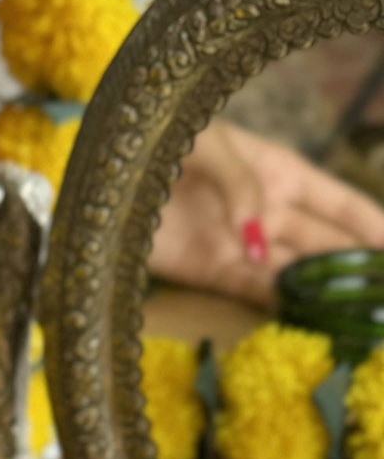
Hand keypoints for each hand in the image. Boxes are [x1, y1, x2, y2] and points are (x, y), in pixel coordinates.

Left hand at [150, 121, 383, 306]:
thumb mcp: (206, 144)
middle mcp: (267, 211)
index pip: (338, 203)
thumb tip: (260, 239)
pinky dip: (278, 304)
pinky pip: (252, 290)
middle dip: (356, 268)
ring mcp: (240, 244)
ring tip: (359, 315)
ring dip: (324, 293)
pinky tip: (309, 318)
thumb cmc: (157, 140)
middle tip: (383, 296)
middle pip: (324, 245)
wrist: (102, 171)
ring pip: (294, 273)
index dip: (371, 224)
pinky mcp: (208, 271)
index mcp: (278, 171)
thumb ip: (240, 184)